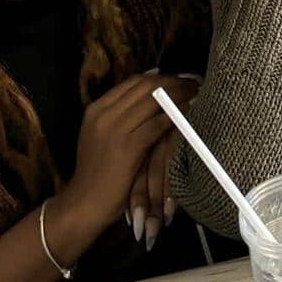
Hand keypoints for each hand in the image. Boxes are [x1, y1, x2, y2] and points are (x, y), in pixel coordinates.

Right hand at [53, 73, 187, 241]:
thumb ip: (120, 118)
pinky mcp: (128, 146)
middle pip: (145, 86)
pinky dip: (177, 115)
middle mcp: (104, 113)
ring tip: (198, 93)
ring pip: (154, 100)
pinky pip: (158, 123)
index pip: (133, 82)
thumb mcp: (102, 138)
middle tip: (194, 82)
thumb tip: (152, 98)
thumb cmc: (98, 174)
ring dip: (179, 94)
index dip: (161, 77)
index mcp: (97, 109)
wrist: (83, 204)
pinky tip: (191, 113)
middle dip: (174, 81)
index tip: (180, 78)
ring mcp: (114, 128)